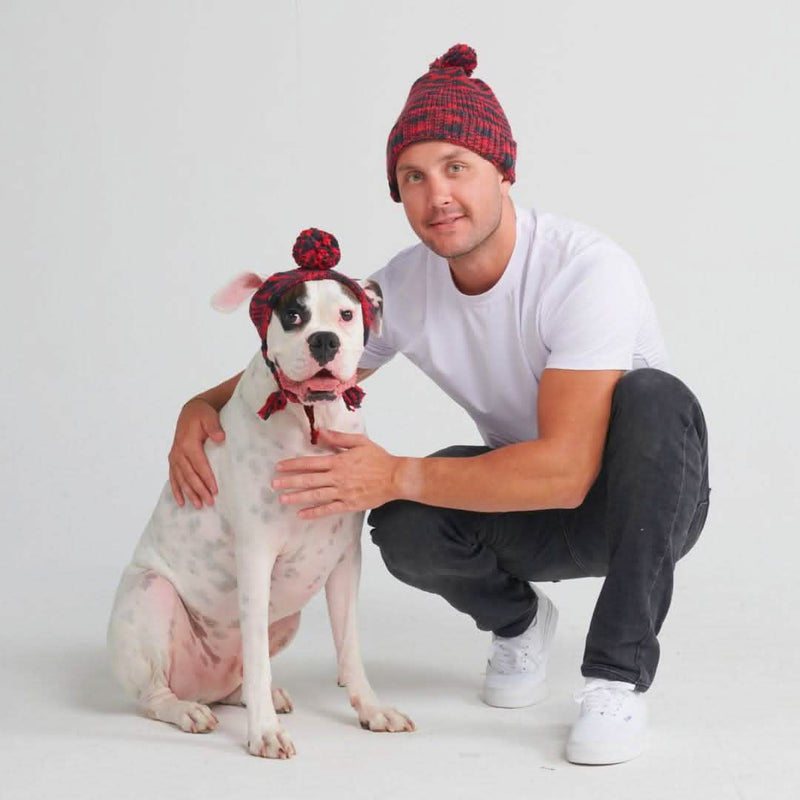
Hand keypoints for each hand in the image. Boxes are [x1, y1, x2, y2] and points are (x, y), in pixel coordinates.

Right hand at [168, 398, 225, 507]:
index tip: (215, 490)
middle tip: (209, 503)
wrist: (190, 411)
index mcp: (188, 443)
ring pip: (181, 479)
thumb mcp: (209, 417)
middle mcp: (178, 452)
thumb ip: (214, 427)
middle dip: (199, 490)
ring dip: (189, 493)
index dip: (207, 478)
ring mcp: (174, 457)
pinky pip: (173, 477)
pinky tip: (181, 502)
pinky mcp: (173, 460)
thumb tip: (220, 438)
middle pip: (190, 475)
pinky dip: (176, 490)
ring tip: (198, 506)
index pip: (199, 464)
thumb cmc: (202, 415)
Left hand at [272, 430, 404, 518]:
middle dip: (289, 482)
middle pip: (308, 480)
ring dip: (297, 497)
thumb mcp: (360, 442)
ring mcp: (343, 492)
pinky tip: (302, 514)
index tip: (279, 466)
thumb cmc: (379, 458)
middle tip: (273, 484)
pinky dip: (314, 512)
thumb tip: (321, 433)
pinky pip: (328, 509)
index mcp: (338, 461)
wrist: (395, 477)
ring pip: (315, 495)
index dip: (293, 464)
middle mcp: (337, 477)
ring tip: (282, 499)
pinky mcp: (349, 505)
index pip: (310, 463)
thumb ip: (339, 438)